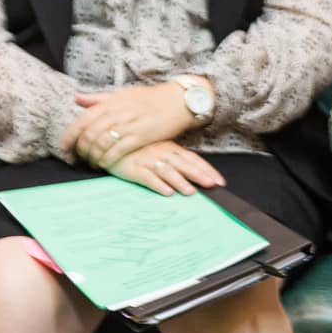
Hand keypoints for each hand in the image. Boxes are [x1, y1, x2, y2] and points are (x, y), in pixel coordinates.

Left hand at [60, 81, 202, 167]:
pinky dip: (108, 159)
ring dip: (93, 157)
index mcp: (110, 102)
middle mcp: (117, 113)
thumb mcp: (123, 94)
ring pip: (100, 145)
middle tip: (78, 159)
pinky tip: (106, 164)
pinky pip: (117, 151)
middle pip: (89, 135)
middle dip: (80, 151)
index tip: (64, 149)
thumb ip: (99, 98)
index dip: (69, 137)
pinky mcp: (141, 136)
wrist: (178, 101)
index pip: (81, 121)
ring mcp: (129, 125)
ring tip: (92, 163)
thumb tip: (77, 99)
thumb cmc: (150, 98)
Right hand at [106, 140, 224, 196]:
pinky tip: (167, 192)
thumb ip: (176, 157)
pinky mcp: (133, 169)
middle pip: (184, 165)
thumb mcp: (160, 147)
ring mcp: (148, 161)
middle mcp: (162, 153)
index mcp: (171, 148)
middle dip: (199, 175)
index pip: (193, 159)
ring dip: (180, 181)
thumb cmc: (139, 146)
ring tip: (190, 192)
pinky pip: (147, 177)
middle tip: (212, 185)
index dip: (207, 170)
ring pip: (167, 171)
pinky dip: (157, 184)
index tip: (220, 181)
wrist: (111, 139)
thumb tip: (194, 170)